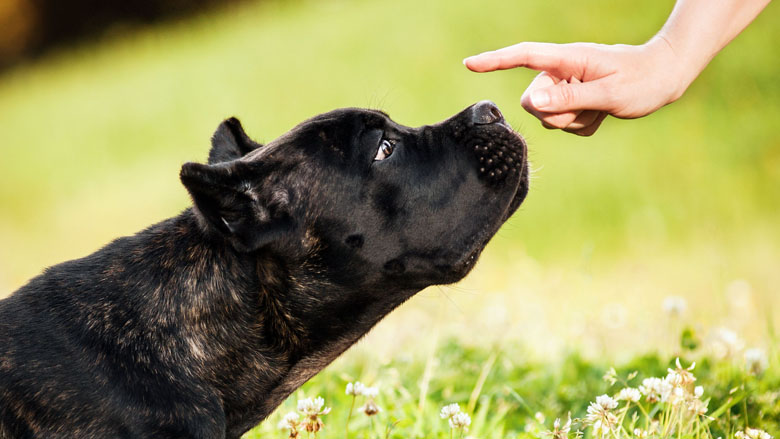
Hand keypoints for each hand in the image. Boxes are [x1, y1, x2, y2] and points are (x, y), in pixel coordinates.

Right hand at [464, 37, 688, 135]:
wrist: (666, 76)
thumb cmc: (643, 80)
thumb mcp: (608, 94)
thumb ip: (568, 98)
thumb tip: (530, 102)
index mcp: (567, 59)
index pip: (523, 57)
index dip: (495, 61)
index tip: (469, 63)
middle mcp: (562, 71)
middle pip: (533, 101)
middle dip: (556, 114)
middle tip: (590, 108)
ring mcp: (567, 86)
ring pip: (548, 117)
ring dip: (573, 120)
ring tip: (600, 109)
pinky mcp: (575, 101)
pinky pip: (565, 125)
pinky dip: (582, 125)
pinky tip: (601, 114)